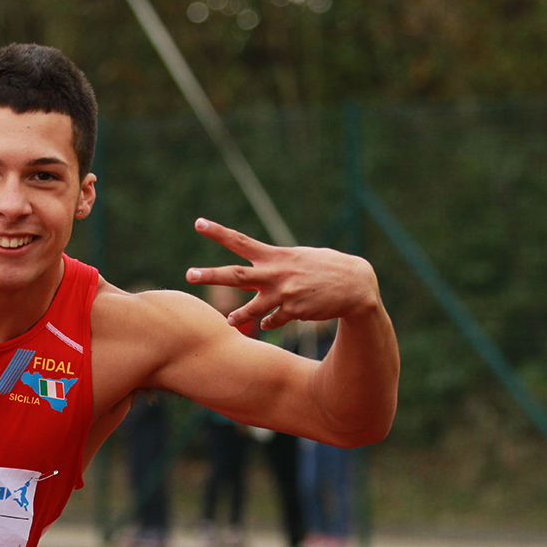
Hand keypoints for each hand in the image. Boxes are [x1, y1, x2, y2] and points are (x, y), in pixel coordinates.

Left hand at [185, 218, 380, 330]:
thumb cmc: (327, 267)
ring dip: (239, 315)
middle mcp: (276, 274)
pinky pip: (272, 321)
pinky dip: (269, 322)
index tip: (198, 223)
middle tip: (189, 274)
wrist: (357, 286)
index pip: (241, 241)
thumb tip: (259, 271)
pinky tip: (269, 323)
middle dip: (211, 275)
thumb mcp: (301, 257)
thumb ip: (277, 263)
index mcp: (276, 256)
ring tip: (229, 319)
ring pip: (251, 308)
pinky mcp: (293, 312)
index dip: (218, 233)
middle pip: (236, 275)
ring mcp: (284, 294)